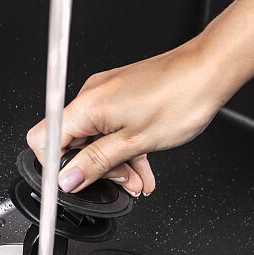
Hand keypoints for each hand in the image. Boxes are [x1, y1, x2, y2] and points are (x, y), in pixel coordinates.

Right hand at [26, 37, 231, 195]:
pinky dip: (124, 150)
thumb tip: (68, 179)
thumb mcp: (135, 142)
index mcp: (87, 105)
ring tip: (138, 182)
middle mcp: (92, 95)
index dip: (57, 167)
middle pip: (72, 141)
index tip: (77, 183)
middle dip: (95, 169)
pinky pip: (112, 128)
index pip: (44, 140)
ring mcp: (107, 94)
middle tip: (120, 184)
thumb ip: (97, 162)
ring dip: (115, 164)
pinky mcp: (123, 96)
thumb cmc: (181, 98)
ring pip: (96, 138)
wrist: (209, 71)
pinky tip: (142, 168)